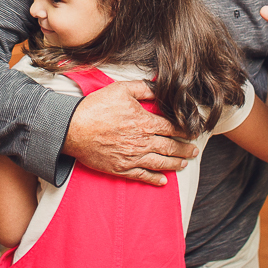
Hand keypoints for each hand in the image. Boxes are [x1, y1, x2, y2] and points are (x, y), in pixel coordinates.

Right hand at [61, 80, 196, 185]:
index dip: (185, 131)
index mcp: (144, 122)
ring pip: (159, 163)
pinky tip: (163, 181)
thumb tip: (159, 87)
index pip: (171, 128)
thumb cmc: (96, 107)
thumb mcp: (120, 89)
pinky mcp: (120, 168)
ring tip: (184, 163)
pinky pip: (142, 176)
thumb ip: (143, 88)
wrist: (72, 128)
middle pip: (170, 147)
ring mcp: (131, 157)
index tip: (193, 133)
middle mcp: (141, 142)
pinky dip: (154, 179)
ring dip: (175, 164)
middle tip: (194, 150)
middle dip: (185, 149)